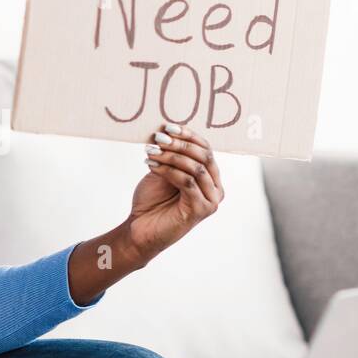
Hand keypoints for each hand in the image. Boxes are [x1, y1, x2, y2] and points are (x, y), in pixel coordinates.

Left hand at [124, 122, 225, 263]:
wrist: (140, 230)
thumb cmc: (152, 202)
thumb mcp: (162, 171)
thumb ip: (171, 155)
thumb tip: (167, 131)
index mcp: (210, 178)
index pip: (206, 149)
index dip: (188, 135)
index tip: (167, 126)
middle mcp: (216, 189)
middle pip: (204, 156)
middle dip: (180, 144)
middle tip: (158, 138)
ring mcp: (211, 201)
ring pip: (196, 168)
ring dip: (171, 156)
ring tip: (150, 151)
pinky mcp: (201, 210)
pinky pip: (187, 182)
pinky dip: (168, 170)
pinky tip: (152, 165)